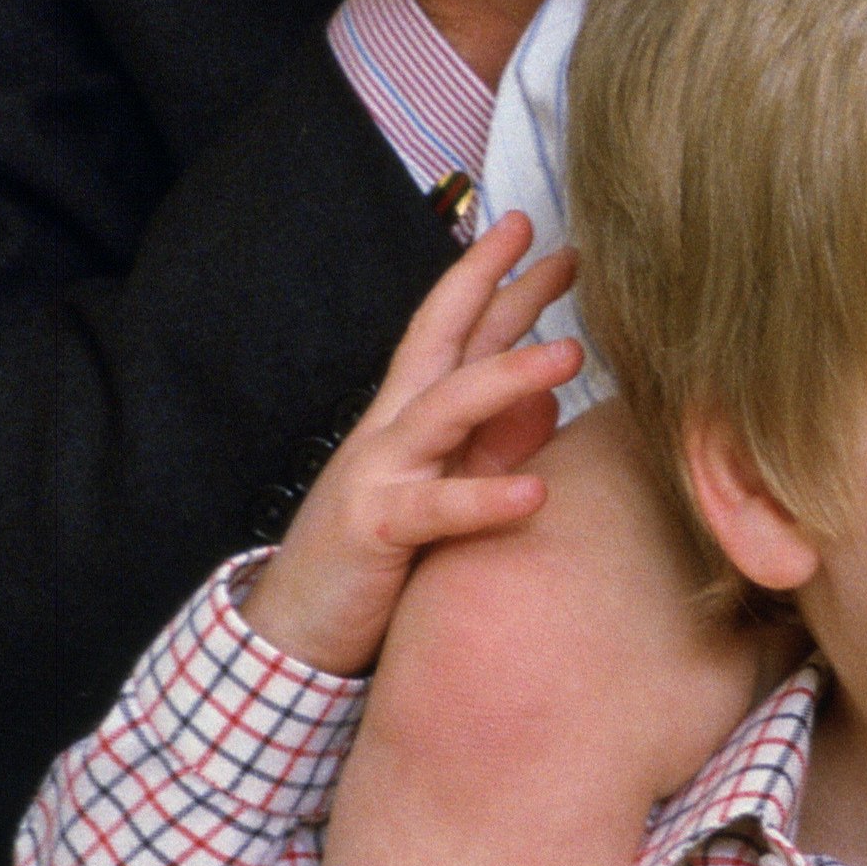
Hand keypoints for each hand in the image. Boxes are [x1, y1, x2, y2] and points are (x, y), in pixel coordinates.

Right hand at [239, 220, 581, 676]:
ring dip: (509, 376)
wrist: (294, 626)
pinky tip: (534, 493)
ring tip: (572, 353)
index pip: (455, 332)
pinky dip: (484, 499)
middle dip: (502, 291)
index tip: (542, 238)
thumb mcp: (438, 491)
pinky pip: (436, 511)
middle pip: (449, 342)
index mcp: (409, 417)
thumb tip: (549, 403)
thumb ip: (489, 447)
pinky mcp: (375, 529)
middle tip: (566, 250)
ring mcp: (380, 473)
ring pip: (446, 409)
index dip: (494, 282)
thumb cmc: (373, 556)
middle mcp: (393, 430)